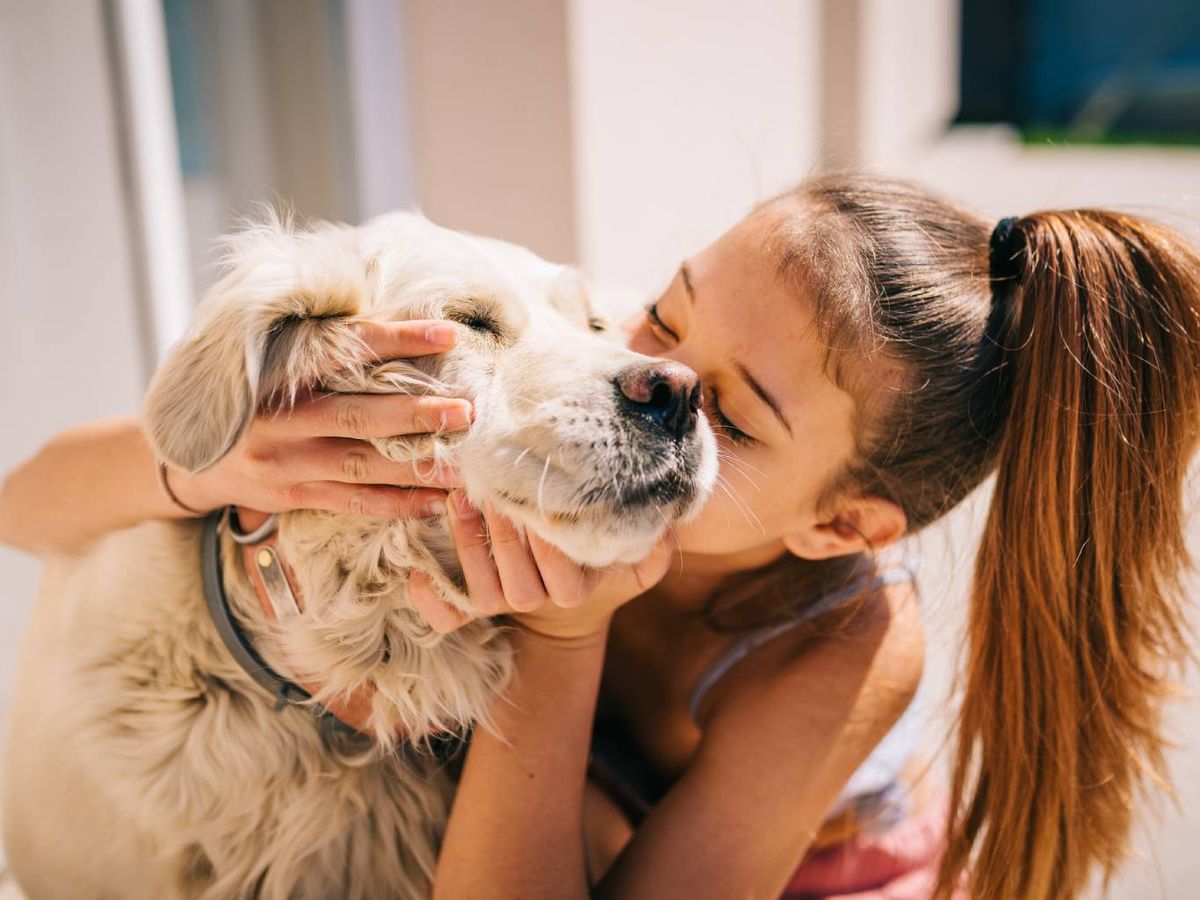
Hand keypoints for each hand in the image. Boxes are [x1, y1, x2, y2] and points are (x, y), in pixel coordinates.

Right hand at [164, 320, 468, 517]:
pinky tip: (437, 502)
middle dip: (417, 414)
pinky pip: (354, 503)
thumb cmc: (249, 396)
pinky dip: (397, 504)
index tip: (448, 334)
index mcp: (280, 373)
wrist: (186, 458)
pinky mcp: (294, 496)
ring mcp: (288, 463)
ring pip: (362, 466)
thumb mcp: (270, 361)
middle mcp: (282, 420)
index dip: (397, 340)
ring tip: (466, 467)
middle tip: (467, 410)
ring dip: (418, 467)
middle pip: (359, 416)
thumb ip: (320, 346)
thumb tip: (396, 318)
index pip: (346, 350)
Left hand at [409, 492, 676, 640]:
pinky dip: (431, 600)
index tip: (537, 501)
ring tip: (459, 499)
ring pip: (482, 589)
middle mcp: (537, 600)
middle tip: (489, 486)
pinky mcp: (472, 607)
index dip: (546, 542)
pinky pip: (448, 616)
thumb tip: (668, 518)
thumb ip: (655, 545)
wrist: (564, 608)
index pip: (562, 572)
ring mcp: (503, 605)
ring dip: (467, 545)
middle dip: (501, 534)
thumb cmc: (597, 565)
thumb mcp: (635, 562)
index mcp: (574, 588)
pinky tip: (417, 572)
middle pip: (517, 579)